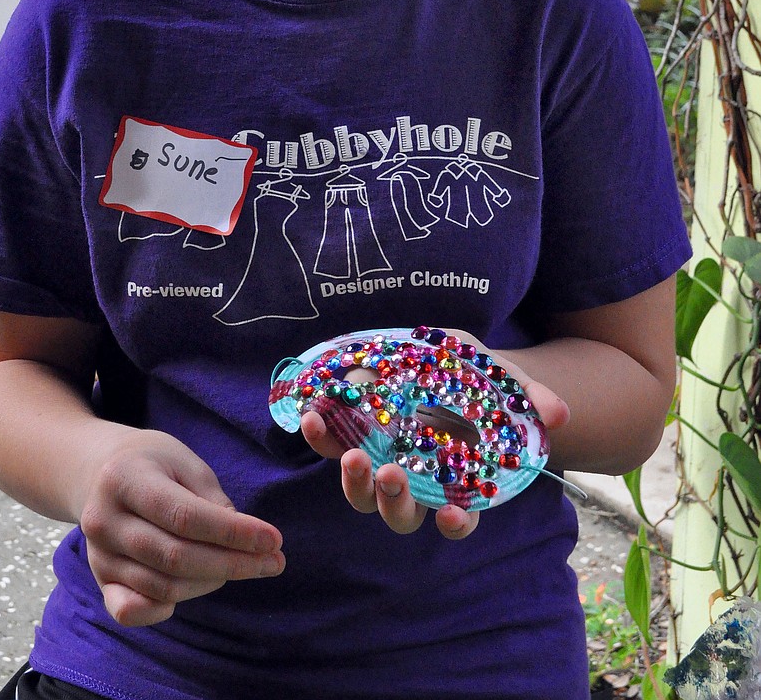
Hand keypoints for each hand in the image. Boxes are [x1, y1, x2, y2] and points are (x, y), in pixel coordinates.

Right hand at [78, 428, 284, 626]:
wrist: (97, 471)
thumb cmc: (151, 462)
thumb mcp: (183, 461)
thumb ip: (210, 498)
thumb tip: (244, 541)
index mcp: (125, 478)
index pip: (185, 516)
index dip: (233, 533)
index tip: (273, 540)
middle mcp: (104, 520)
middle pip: (175, 556)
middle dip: (232, 563)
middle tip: (273, 562)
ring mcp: (98, 555)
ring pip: (163, 586)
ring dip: (212, 582)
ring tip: (245, 567)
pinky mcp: (100, 580)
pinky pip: (131, 611)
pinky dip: (165, 609)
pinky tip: (198, 588)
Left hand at [301, 331, 569, 538]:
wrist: (435, 353)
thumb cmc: (473, 377)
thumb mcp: (500, 378)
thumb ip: (528, 397)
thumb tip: (561, 414)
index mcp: (454, 479)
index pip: (458, 517)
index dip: (455, 523)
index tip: (451, 513)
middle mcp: (414, 481)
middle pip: (402, 515)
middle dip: (394, 503)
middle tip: (390, 476)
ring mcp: (378, 461)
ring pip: (362, 496)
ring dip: (354, 484)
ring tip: (354, 456)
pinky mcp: (348, 436)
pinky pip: (330, 448)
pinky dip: (320, 438)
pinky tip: (313, 418)